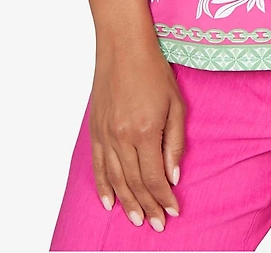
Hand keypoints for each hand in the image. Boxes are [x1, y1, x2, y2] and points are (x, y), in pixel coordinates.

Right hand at [90, 42, 184, 230]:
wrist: (123, 46)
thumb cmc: (154, 69)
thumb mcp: (176, 103)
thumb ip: (175, 142)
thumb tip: (173, 176)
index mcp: (145, 130)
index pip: (154, 177)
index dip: (164, 197)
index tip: (173, 211)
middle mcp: (122, 137)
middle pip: (134, 182)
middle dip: (148, 206)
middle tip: (157, 224)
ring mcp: (105, 134)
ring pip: (115, 179)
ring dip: (127, 202)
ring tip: (137, 219)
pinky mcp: (95, 130)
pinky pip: (97, 165)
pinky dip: (103, 186)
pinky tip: (110, 202)